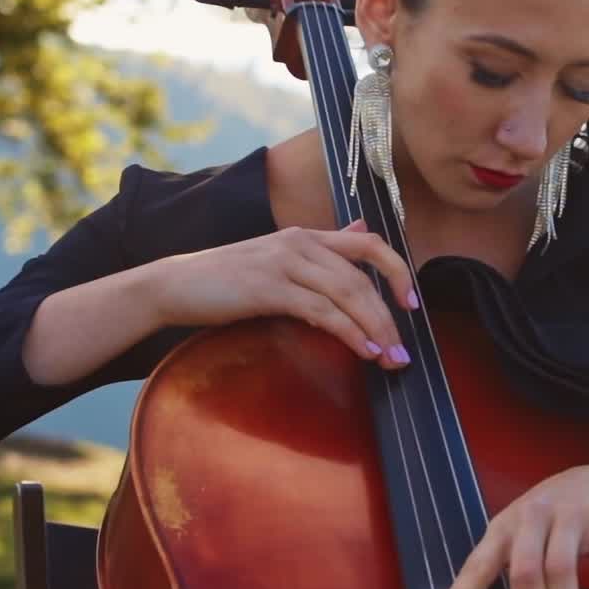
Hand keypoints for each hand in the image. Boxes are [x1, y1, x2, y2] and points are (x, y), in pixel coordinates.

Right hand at [152, 219, 417, 370]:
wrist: (175, 285)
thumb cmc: (227, 280)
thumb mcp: (279, 258)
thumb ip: (322, 250)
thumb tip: (360, 230)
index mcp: (306, 237)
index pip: (368, 244)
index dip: (397, 271)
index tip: (413, 303)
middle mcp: (300, 243)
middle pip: (362, 277)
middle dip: (389, 316)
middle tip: (404, 351)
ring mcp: (284, 263)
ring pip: (347, 294)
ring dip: (375, 328)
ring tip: (391, 358)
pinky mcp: (269, 288)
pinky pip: (321, 310)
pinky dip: (348, 331)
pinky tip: (363, 350)